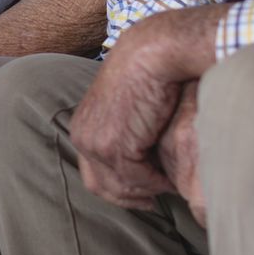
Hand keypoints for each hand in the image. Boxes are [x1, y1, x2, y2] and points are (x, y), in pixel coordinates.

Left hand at [71, 4, 227, 212]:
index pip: (92, 172)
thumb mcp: (126, 104)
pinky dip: (156, 183)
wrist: (152, 53)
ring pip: (120, 187)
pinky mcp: (116, 147)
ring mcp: (97, 144)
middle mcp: (82, 137)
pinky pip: (138, 179)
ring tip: (166, 187)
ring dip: (145, 190)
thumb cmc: (147, 72)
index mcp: (82, 126)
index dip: (117, 186)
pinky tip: (171, 179)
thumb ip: (125, 126)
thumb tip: (142, 149)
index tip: (142, 191)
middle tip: (152, 201)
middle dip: (127, 196)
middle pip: (100, 186)